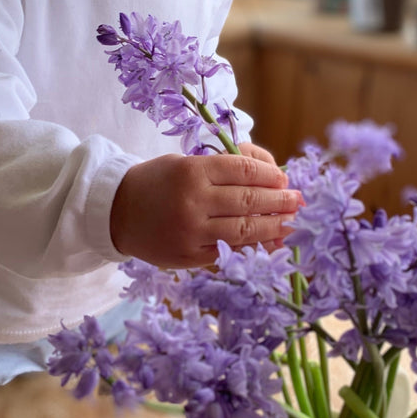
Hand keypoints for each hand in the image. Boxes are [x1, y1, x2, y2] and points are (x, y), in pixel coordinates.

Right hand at [110, 149, 299, 268]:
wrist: (117, 211)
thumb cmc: (158, 181)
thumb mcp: (187, 160)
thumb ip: (226, 163)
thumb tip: (271, 169)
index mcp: (192, 170)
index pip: (243, 170)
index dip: (269, 175)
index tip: (284, 178)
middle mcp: (193, 201)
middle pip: (249, 201)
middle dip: (279, 201)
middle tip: (299, 200)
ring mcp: (192, 232)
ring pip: (244, 230)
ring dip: (274, 227)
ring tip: (293, 223)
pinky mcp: (190, 257)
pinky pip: (229, 252)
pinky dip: (254, 248)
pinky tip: (272, 244)